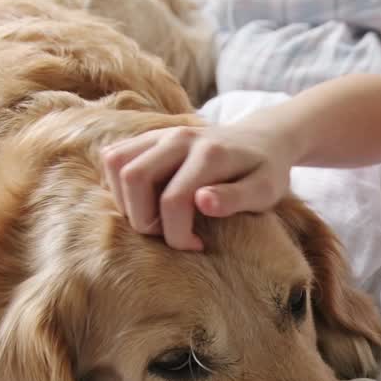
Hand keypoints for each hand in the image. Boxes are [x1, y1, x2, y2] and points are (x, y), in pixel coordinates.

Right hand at [101, 123, 296, 250]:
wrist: (262, 139)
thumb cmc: (265, 172)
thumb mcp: (265, 190)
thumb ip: (236, 197)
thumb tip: (202, 202)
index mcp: (209, 153)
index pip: (173, 200)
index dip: (177, 234)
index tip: (196, 247)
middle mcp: (180, 137)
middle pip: (134, 178)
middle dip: (143, 219)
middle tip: (169, 234)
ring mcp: (161, 133)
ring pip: (116, 163)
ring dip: (126, 201)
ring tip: (156, 218)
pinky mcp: (149, 136)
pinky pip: (114, 156)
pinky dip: (119, 184)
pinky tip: (146, 201)